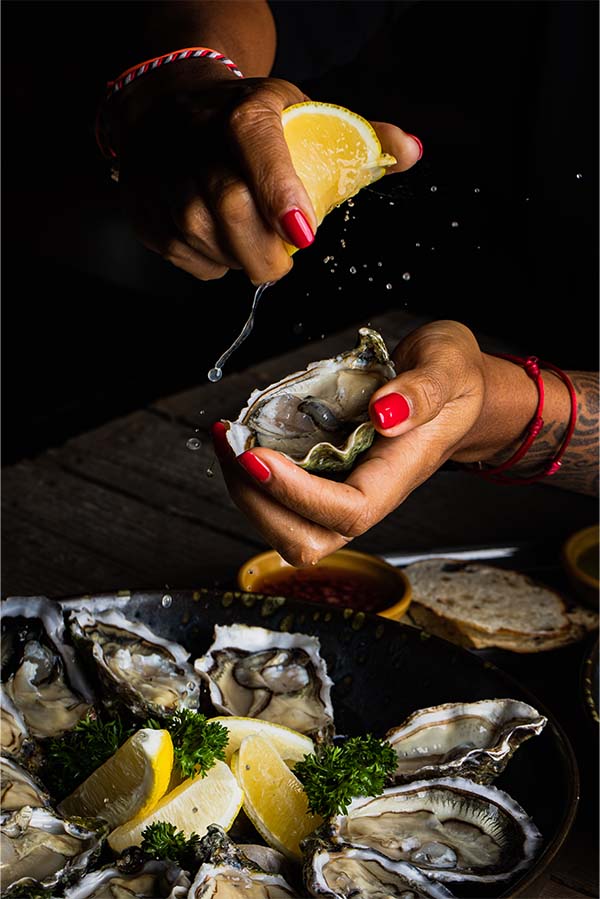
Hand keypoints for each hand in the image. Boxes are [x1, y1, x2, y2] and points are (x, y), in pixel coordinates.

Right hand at [113, 72, 421, 283]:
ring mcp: (161, 175)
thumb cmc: (253, 125)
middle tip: (283, 258)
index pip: (256, 142)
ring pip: (202, 238)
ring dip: (238, 257)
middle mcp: (194, 138)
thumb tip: (411, 150)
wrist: (172, 112)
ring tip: (252, 243)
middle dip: (264, 251)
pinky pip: (185, 256)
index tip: (305, 234)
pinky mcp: (144, 210)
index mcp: (242, 111)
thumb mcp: (303, 117)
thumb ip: (359, 140)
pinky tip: (221, 242)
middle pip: (227, 207)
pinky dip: (213, 262)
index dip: (279, 189)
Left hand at [212, 321, 498, 565]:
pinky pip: (280, 501)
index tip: (259, 455)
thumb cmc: (455, 379)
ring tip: (228, 441)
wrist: (457, 390)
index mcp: (398, 475)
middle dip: (257, 501)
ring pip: (286, 528)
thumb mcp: (448, 365)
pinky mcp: (325, 478)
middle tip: (231, 445)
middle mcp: (368, 495)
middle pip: (306, 539)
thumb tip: (384, 413)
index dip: (298, 494)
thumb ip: (424, 390)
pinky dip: (251, 476)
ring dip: (246, 493)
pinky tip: (242, 439)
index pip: (347, 511)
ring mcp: (343, 491)